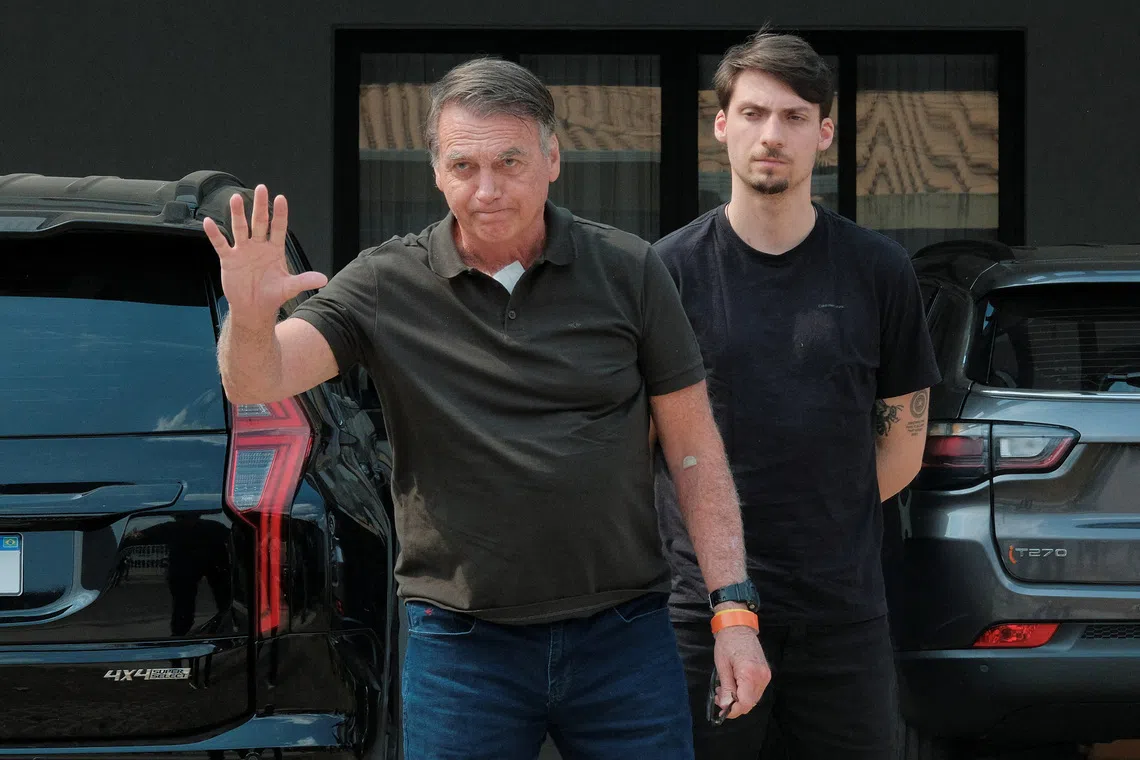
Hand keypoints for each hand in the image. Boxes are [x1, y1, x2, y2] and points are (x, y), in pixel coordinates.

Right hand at [203, 184, 327, 326]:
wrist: (254, 309)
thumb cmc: (272, 295)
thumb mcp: (290, 288)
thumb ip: (304, 280)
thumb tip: (323, 279)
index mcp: (274, 250)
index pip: (278, 228)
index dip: (280, 214)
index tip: (281, 198)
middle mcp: (259, 246)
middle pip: (259, 222)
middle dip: (260, 206)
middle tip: (261, 188)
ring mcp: (243, 251)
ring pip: (240, 228)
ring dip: (238, 214)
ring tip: (236, 198)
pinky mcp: (229, 259)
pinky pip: (221, 244)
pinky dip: (215, 234)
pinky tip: (208, 222)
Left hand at [712, 624, 770, 719]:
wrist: (738, 626)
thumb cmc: (727, 643)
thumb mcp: (722, 666)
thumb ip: (726, 688)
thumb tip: (726, 706)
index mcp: (750, 673)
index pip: (745, 703)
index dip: (733, 711)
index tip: (721, 711)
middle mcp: (761, 676)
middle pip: (750, 703)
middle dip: (734, 705)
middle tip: (719, 697)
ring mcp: (765, 675)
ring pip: (753, 698)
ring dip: (739, 699)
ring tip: (724, 689)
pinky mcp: (765, 673)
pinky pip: (756, 690)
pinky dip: (744, 692)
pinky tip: (733, 685)